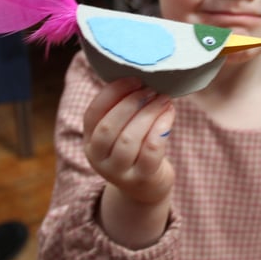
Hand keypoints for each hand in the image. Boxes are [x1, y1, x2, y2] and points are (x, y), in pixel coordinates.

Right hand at [83, 77, 175, 205]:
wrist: (147, 188)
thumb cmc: (136, 149)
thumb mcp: (121, 132)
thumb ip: (123, 108)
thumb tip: (140, 71)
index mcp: (90, 141)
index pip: (93, 114)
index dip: (112, 93)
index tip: (134, 77)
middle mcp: (99, 159)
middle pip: (110, 127)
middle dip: (132, 103)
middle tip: (151, 88)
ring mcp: (119, 172)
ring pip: (130, 139)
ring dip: (149, 113)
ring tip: (163, 99)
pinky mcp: (142, 179)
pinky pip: (151, 151)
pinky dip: (161, 128)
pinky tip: (169, 114)